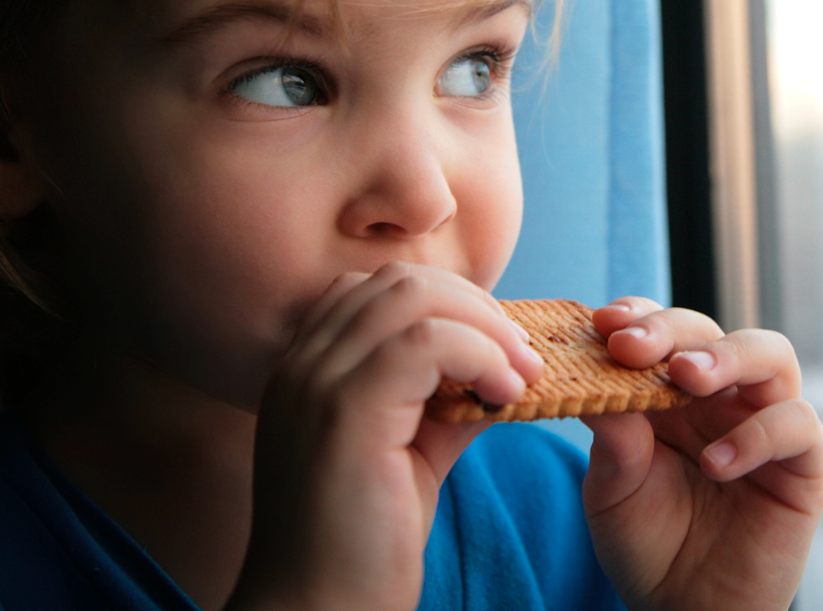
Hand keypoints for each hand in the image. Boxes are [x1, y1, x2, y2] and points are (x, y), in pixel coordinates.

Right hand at [223, 264, 543, 610]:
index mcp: (307, 369)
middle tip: (522, 357)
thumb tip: (503, 364)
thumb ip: (445, 398)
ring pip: (415, 298)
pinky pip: (427, 342)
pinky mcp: (344, 412)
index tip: (496, 347)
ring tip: (520, 377)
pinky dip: (481, 355)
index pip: (379, 289)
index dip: (448, 303)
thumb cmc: (365, 542)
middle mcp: (300, 364)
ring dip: (485, 328)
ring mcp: (315, 383)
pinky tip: (505, 397)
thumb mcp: (412, 449)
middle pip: (400, 280)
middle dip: (476, 307)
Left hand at [581, 299, 822, 610]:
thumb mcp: (612, 491)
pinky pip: (798, 423)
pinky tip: (715, 464)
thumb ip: (612, 439)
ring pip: (771, 354)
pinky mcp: (802, 462)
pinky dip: (758, 433)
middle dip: (670, 330)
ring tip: (687, 377)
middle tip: (632, 346)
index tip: (603, 323)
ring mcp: (765, 422)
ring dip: (728, 355)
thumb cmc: (646, 543)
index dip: (637, 315)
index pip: (660, 329)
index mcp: (670, 390)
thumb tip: (594, 380)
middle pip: (710, 330)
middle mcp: (721, 395)